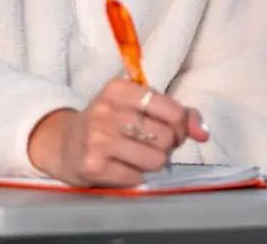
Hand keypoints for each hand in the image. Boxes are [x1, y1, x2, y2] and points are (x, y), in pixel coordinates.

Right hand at [27, 79, 210, 187]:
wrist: (63, 144)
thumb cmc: (110, 122)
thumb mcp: (138, 106)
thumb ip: (176, 114)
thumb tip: (203, 133)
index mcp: (120, 89)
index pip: (173, 110)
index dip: (182, 126)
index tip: (175, 130)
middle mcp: (106, 111)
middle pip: (166, 137)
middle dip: (168, 146)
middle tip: (155, 145)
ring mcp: (97, 139)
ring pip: (155, 159)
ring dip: (153, 162)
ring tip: (138, 156)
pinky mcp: (92, 166)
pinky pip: (136, 178)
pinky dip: (135, 176)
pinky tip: (122, 167)